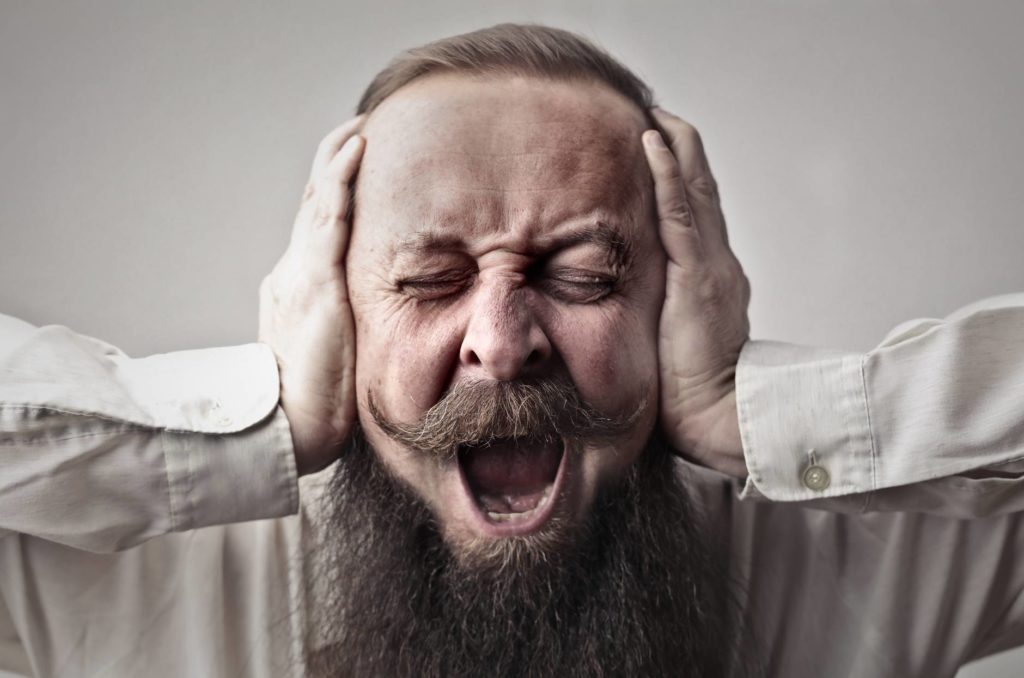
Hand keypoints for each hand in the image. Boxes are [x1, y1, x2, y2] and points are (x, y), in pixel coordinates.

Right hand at [259, 117, 364, 475]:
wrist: (287, 429)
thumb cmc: (315, 405)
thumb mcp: (332, 355)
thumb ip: (344, 329)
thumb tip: (371, 326)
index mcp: (295, 289)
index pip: (317, 230)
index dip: (332, 193)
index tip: (352, 165)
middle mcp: (291, 273)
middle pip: (314, 205)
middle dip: (334, 163)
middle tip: (359, 127)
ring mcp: (299, 274)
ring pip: (319, 201)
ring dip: (338, 157)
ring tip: (360, 122)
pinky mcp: (315, 282)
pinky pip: (329, 218)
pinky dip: (341, 179)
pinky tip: (356, 149)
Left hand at [642, 109, 750, 477]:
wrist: (719, 417)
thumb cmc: (691, 391)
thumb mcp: (675, 341)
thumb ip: (665, 314)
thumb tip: (637, 308)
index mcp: (713, 279)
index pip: (696, 219)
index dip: (683, 181)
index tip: (664, 151)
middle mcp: (719, 264)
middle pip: (702, 195)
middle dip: (684, 153)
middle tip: (663, 117)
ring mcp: (712, 266)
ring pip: (695, 193)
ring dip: (677, 149)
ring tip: (660, 114)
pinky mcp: (698, 275)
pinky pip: (679, 213)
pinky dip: (668, 174)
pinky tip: (655, 144)